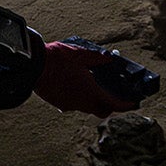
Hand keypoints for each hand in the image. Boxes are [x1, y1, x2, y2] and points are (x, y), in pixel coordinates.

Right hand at [34, 38, 159, 116]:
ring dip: (93, 101)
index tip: (133, 103)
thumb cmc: (57, 59)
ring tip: (92, 87)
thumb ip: (96, 58)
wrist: (32, 65)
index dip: (126, 105)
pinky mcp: (58, 103)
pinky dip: (79, 98)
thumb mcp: (80, 54)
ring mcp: (69, 105)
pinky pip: (74, 104)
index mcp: (91, 91)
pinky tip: (75, 86)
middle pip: (101, 110)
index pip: (114, 104)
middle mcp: (82, 102)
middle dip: (109, 106)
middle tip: (113, 95)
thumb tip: (109, 58)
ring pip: (87, 107)